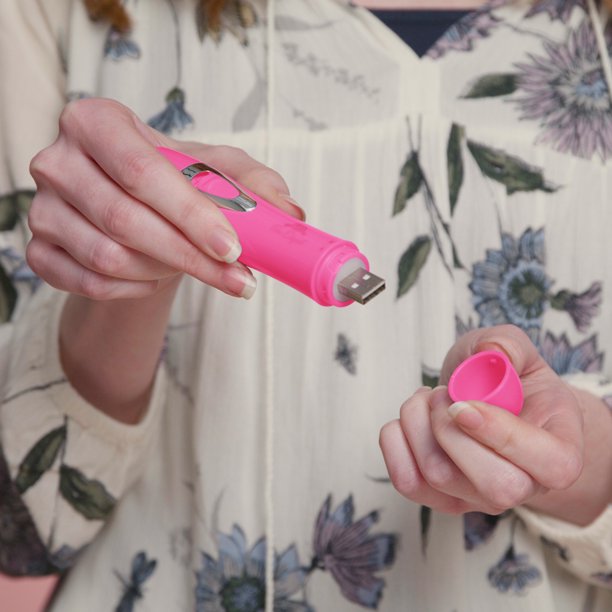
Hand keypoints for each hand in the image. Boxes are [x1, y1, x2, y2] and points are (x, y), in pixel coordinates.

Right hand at [27, 97, 302, 300]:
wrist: (130, 206)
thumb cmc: (170, 180)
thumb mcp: (214, 170)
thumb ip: (253, 184)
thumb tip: (290, 214)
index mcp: (98, 122)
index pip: (142, 172)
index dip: (191, 215)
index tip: (234, 249)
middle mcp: (59, 161)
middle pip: (126, 220)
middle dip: (192, 258)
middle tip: (239, 279)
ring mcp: (42, 209)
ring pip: (109, 257)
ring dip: (167, 273)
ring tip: (201, 271)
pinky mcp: (39, 250)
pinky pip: (91, 283)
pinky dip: (135, 289)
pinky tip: (158, 277)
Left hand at [379, 324, 585, 516]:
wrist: (486, 404)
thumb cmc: (505, 380)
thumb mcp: (515, 351)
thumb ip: (508, 344)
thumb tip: (491, 351)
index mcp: (559, 451)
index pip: (551, 466)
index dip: (504, 435)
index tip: (463, 404)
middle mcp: (525, 485)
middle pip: (494, 486)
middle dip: (450, 430)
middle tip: (443, 395)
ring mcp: (479, 498)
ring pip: (439, 477)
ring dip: (417, 424)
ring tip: (429, 398)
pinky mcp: (440, 498)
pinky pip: (406, 481)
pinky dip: (395, 440)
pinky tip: (413, 419)